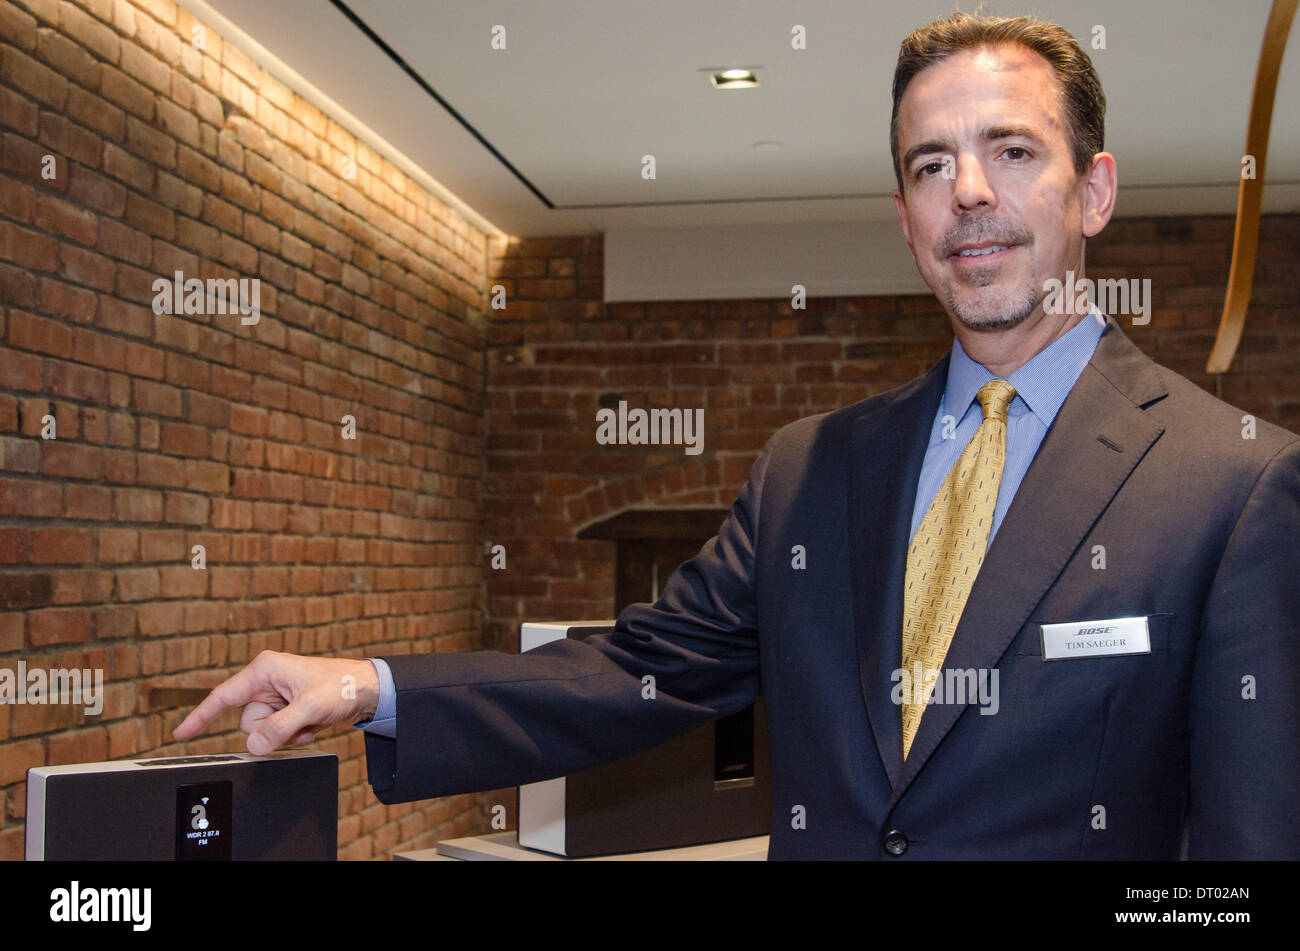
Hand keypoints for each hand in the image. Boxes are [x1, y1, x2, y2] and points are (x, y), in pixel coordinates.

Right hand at [172, 651, 380, 754]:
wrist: (369, 690)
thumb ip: (279, 728)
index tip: (180, 734)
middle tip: (301, 720)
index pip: (223, 697)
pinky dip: (296, 734)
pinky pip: (278, 733)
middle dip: (272, 729)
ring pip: (263, 731)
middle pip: (248, 722)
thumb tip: (253, 746)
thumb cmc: (343, 686)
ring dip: (287, 734)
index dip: (200, 717)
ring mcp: (277, 696)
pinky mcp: (287, 708)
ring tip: (311, 720)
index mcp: (264, 670)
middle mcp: (266, 681)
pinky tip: (313, 722)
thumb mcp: (310, 708)